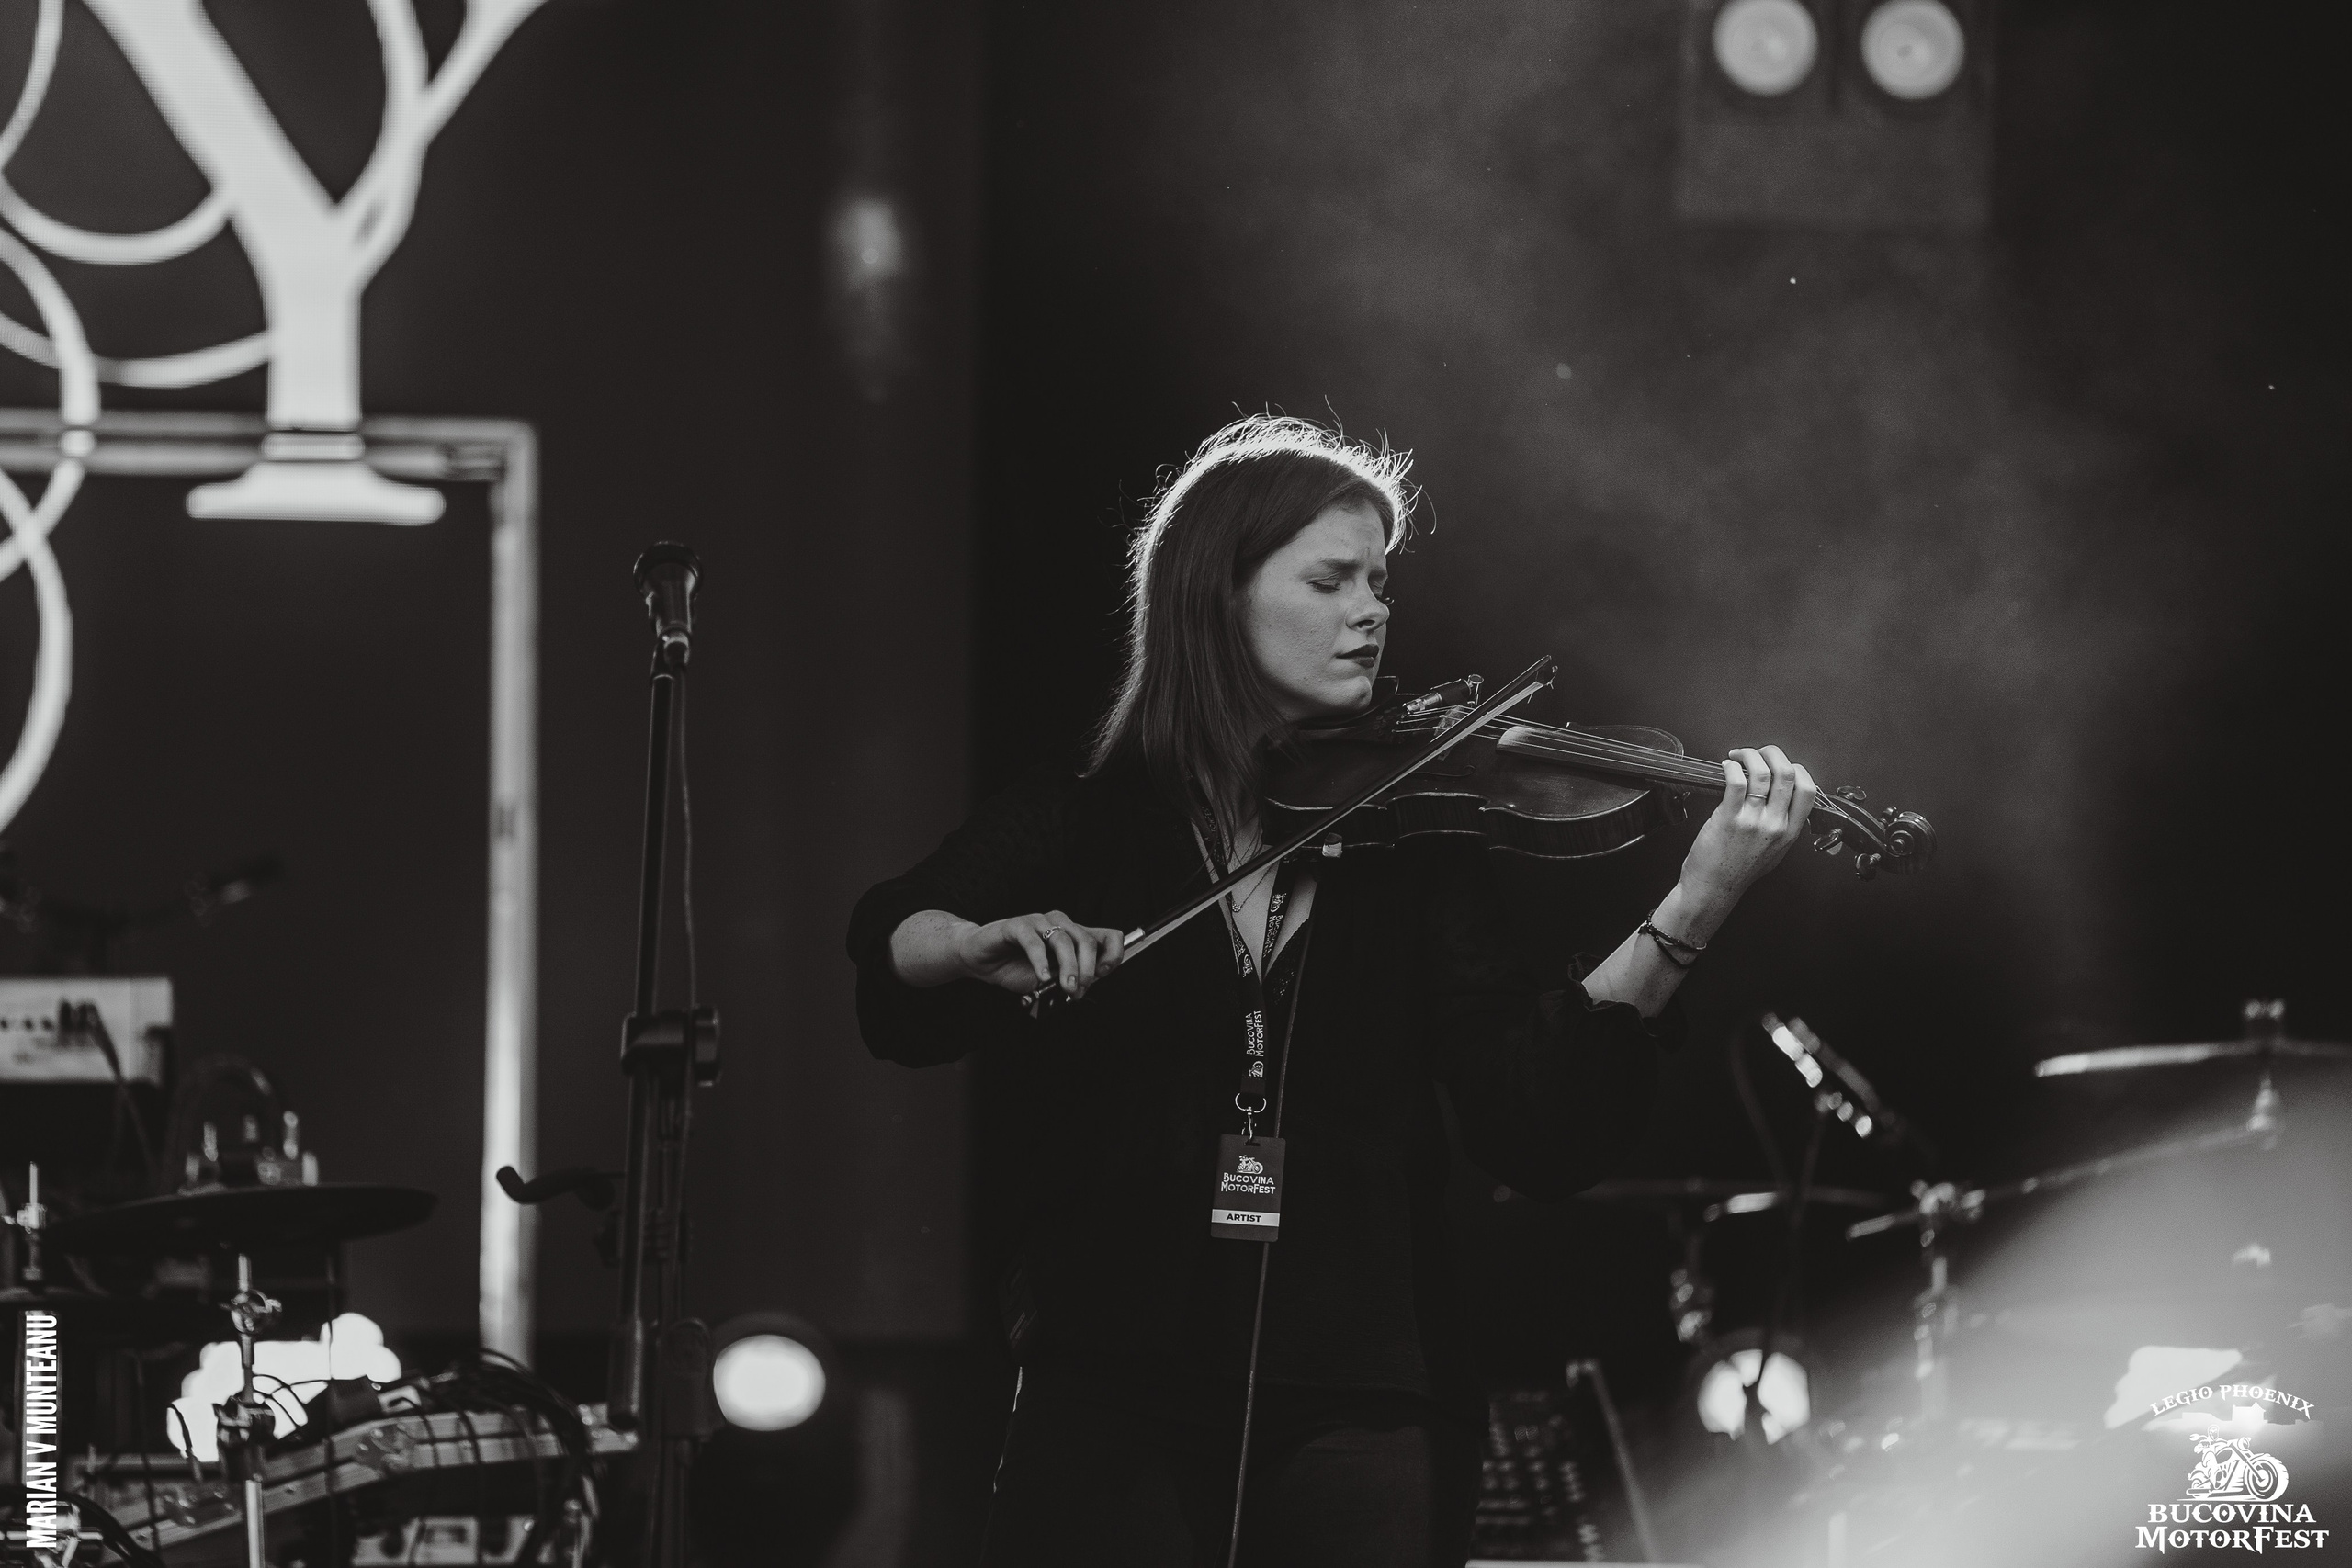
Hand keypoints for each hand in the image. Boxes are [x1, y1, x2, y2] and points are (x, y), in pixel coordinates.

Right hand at [952, 910, 1125, 997]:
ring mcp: (1039, 922)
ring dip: (1068, 967)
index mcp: (1073, 936)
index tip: (1105, 973)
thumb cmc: (1015, 968)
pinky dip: (1040, 961)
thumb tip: (1083, 987)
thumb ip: (1066, 980)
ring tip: (1066, 987)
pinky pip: (1034, 941)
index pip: (1108, 935)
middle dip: (1088, 969)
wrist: (981, 960)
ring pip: (1064, 940)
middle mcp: (1060, 925)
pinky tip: (1042, 977)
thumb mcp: (1050, 980)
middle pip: (1087, 940)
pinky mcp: (1017, 925)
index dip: (1113, 953)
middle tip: (1079, 990)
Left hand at [1678, 745, 1816, 919]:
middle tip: (1759, 753)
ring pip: (1762, 772)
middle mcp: (1775, 825)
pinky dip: (1731, 767)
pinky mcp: (1729, 818)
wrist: (1714, 888)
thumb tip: (1784, 802)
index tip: (1781, 765)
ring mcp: (1753, 821)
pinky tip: (1726, 767)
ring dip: (1749, 755)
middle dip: (1773, 753)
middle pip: (1788, 773)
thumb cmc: (1738, 871)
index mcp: (1790, 831)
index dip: (1797, 769)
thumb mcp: (1775, 852)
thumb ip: (1784, 828)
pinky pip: (1736, 781)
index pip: (1808, 789)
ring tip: (1738, 756)